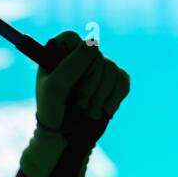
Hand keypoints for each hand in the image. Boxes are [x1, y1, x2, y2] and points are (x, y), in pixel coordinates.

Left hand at [19, 30, 129, 176]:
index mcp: (58, 53)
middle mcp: (79, 57)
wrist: (65, 137)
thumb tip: (94, 43)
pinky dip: (115, 97)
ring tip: (89, 111)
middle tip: (81, 103)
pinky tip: (105, 110)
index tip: (71, 79)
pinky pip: (123, 80)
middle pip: (97, 56)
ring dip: (102, 95)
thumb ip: (71, 65)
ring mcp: (97, 68)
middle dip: (91, 84)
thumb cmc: (54, 111)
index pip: (73, 39)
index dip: (77, 59)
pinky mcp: (112, 81)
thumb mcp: (56, 89)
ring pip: (112, 68)